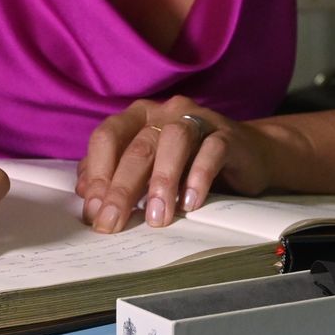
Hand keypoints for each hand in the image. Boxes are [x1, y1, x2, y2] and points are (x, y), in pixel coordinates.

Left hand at [76, 97, 271, 233]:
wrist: (248, 155)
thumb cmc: (188, 164)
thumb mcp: (148, 170)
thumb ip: (115, 174)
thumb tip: (86, 195)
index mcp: (138, 116)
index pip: (107, 137)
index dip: (97, 174)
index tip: (94, 212)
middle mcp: (164, 112)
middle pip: (138, 146)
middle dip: (122, 188)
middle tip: (113, 223)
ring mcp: (198, 119)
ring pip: (174, 141)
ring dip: (161, 181)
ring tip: (157, 217)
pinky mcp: (228, 134)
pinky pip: (212, 150)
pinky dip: (199, 176)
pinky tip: (191, 202)